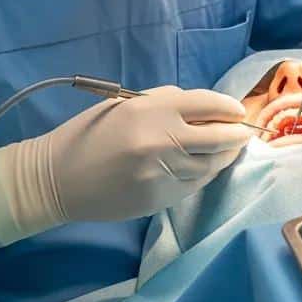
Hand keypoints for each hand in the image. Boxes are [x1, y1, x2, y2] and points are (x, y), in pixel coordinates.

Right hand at [46, 86, 251, 220]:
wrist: (58, 178)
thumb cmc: (91, 133)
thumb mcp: (125, 103)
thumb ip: (166, 102)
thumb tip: (205, 109)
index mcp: (153, 109)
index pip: (208, 105)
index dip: (229, 108)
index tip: (238, 111)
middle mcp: (162, 140)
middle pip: (219, 139)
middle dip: (237, 135)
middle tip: (244, 134)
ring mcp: (162, 173)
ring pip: (209, 166)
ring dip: (223, 158)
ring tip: (228, 151)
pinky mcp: (159, 199)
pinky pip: (193, 185)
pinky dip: (203, 175)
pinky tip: (204, 168)